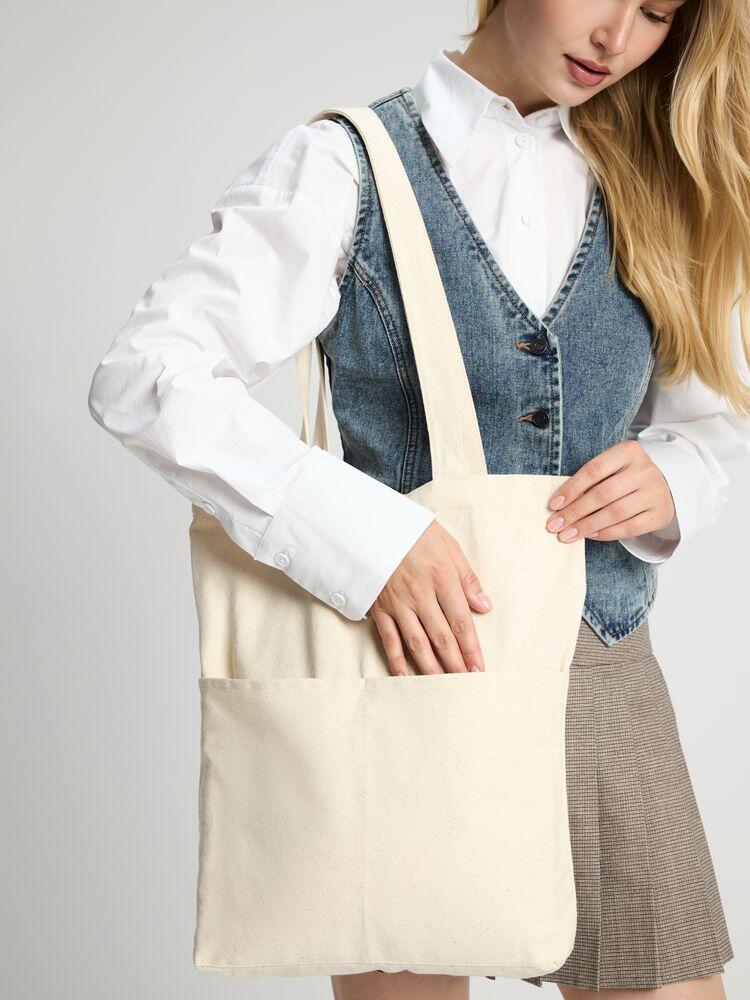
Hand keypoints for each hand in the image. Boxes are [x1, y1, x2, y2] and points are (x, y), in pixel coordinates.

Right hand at [368, 520, 492, 675]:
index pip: (461, 621)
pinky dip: (398, 661)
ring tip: (444, 686)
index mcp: (442, 577)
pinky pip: (389, 639)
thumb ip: (467, 578)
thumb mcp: (448, 545)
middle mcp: (420, 594)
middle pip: (442, 637)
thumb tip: (485, 606)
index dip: (472, 648)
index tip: (480, 668)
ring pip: (417, 643)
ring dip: (432, 668)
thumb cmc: (413, 531)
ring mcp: (398, 603)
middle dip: (456, 664)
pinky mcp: (379, 607)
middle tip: (467, 684)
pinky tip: (406, 677)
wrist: (369, 523)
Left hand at [545, 439, 676, 543]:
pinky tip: (590, 535)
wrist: (664, 487)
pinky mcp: (659, 514)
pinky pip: (629, 528)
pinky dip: (606, 533)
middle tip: (555, 525)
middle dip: (575, 512)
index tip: (554, 504)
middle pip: (603, 494)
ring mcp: (655, 492)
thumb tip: (560, 504)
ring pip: (615, 513)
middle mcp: (644, 470)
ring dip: (587, 526)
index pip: (594, 469)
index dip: (571, 488)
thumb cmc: (626, 476)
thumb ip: (590, 480)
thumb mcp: (612, 468)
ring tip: (568, 534)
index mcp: (629, 451)